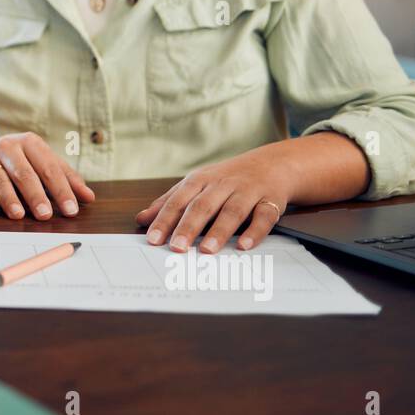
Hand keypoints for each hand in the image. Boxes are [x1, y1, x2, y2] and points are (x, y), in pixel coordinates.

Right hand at [0, 132, 94, 219]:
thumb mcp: (42, 163)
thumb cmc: (18, 161)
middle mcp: (6, 146)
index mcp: (29, 143)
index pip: (49, 168)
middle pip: (24, 173)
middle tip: (46, 215)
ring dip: (8, 197)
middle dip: (35, 195)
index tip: (71, 210)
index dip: (61, 190)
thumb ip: (65, 179)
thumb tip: (89, 198)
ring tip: (18, 215)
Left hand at [135, 145, 296, 252]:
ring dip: (219, 230)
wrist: (273, 164)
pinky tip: (244, 246)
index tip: (153, 240)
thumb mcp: (196, 185)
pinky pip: (264, 216)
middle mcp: (223, 184)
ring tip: (207, 250)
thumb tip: (141, 219)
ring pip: (232, 211)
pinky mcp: (270, 201)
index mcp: (200, 180)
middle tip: (177, 248)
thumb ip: (170, 202)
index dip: (165, 220)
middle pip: (203, 206)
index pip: (179, 201)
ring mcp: (247, 191)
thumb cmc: (227, 179)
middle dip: (188, 227)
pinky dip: (255, 231)